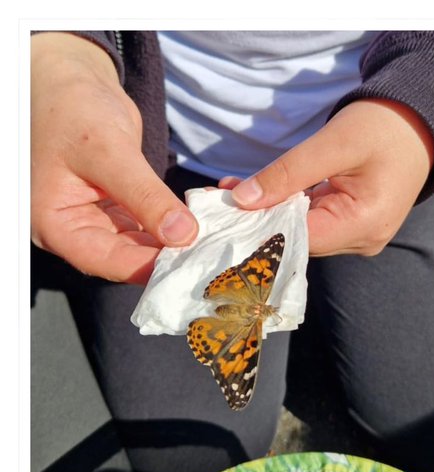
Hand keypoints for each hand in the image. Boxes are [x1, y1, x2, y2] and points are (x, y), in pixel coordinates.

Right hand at [31, 33, 196, 282]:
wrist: (71, 82)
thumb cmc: (73, 108)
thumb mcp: (108, 150)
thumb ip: (144, 195)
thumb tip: (184, 235)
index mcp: (56, 226)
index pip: (109, 261)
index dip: (152, 266)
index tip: (192, 263)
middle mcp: (77, 234)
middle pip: (129, 261)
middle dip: (170, 257)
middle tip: (214, 255)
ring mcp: (99, 226)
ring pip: (145, 248)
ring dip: (179, 243)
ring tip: (217, 238)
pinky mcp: (120, 215)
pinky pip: (151, 230)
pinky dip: (176, 226)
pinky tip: (205, 222)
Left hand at [224, 99, 433, 255]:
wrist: (416, 126)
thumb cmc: (381, 128)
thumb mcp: (333, 143)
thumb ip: (288, 172)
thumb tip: (243, 199)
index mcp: (364, 225)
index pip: (301, 238)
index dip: (261, 226)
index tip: (223, 211)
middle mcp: (362, 241)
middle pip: (300, 241)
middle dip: (261, 219)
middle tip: (220, 196)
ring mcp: (358, 238)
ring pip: (303, 234)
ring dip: (270, 213)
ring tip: (232, 191)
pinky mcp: (352, 228)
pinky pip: (313, 224)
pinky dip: (287, 209)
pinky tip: (261, 194)